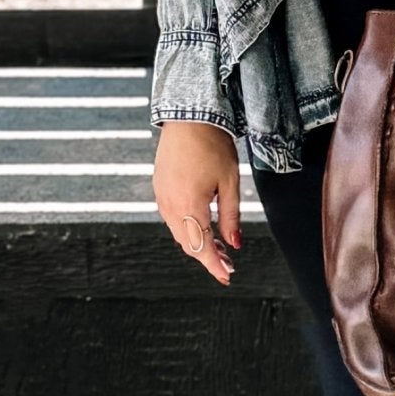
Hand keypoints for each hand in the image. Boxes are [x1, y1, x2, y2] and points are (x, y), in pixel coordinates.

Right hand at [153, 121, 242, 285]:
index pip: (202, 247)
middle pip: (188, 244)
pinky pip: (172, 218)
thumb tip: (235, 244)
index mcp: (189, 206)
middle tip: (228, 263)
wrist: (189, 118)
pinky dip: (187, 228)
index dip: (215, 265)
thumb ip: (231, 217)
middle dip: (208, 257)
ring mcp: (161, 197)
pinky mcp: (159, 189)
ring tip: (219, 247)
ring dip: (197, 242)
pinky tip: (202, 226)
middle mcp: (170, 205)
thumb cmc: (213, 146)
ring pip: (179, 232)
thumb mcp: (230, 183)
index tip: (227, 277)